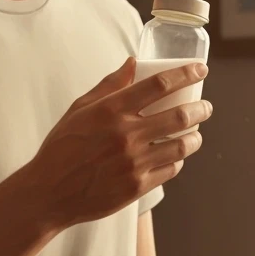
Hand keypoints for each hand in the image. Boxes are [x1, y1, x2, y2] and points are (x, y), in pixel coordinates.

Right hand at [17, 57, 210, 233]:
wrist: (49, 192)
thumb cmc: (62, 148)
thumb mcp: (79, 109)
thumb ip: (109, 86)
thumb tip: (132, 63)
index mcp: (111, 110)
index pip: (159, 84)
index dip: (185, 74)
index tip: (200, 70)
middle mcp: (126, 134)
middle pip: (179, 115)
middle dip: (200, 108)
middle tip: (205, 107)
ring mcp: (134, 162)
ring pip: (181, 145)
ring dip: (195, 137)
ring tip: (195, 133)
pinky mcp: (137, 186)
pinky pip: (170, 169)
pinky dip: (177, 160)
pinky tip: (175, 155)